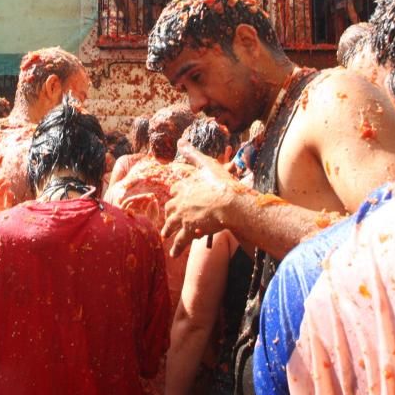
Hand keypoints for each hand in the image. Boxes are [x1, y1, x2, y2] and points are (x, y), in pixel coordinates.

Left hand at [161, 141, 239, 256]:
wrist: (229, 202)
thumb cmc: (221, 182)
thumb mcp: (207, 164)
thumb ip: (192, 154)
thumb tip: (179, 141)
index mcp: (184, 186)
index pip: (175, 191)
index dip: (175, 195)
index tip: (175, 199)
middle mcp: (180, 202)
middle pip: (170, 209)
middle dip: (168, 214)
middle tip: (166, 220)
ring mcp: (183, 216)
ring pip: (171, 225)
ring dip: (168, 231)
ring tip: (165, 237)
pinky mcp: (188, 229)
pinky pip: (180, 240)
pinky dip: (176, 247)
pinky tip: (173, 254)